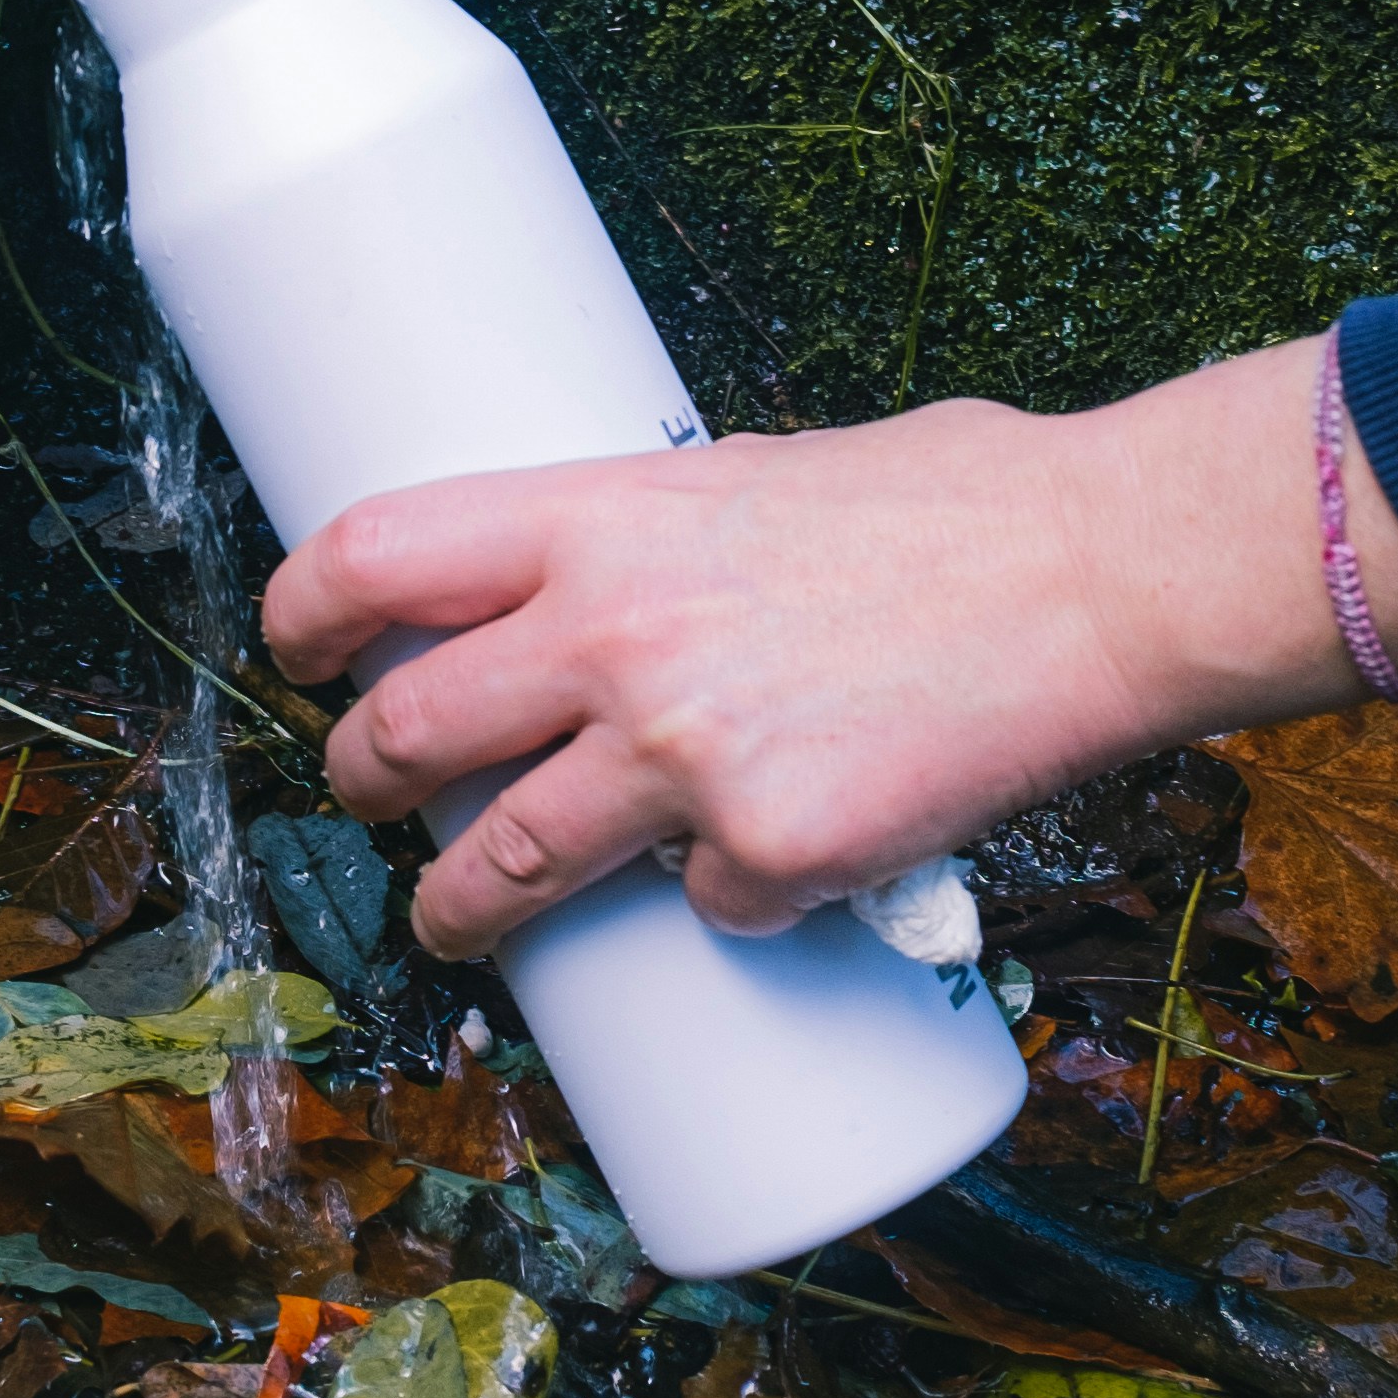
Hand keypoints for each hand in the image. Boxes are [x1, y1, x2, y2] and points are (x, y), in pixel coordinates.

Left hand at [261, 334, 1397, 957]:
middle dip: (358, 779)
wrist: (1101, 575)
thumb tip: (629, 583)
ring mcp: (681, 759)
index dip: (304, 609)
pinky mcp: (768, 857)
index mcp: (601, 519)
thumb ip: (672, 539)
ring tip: (455, 924)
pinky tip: (762, 886)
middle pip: (408, 733)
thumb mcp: (769, 472)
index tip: (295, 645)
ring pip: (502, 869)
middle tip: (359, 792)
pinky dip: (719, 910)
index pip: (379, 554)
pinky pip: (701, 911)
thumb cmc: (962, 504)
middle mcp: (612, 637)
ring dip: (456, 912)